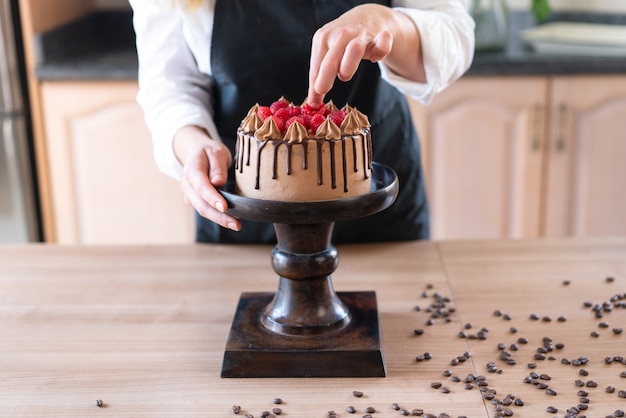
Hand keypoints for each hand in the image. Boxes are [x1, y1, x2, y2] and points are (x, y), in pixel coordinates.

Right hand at [174, 126, 240, 230]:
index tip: (225, 207)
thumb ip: (218, 167)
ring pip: (203, 210)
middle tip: (236, 224)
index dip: (213, 198)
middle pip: (202, 204)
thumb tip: (218, 182)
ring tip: (236, 225)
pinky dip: (217, 216)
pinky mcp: (195, 200)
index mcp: (192, 170)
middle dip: (219, 216)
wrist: (197, 152)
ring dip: (219, 219)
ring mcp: (190, 194)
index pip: (202, 187)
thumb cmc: (209, 152)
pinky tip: (230, 220)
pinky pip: (206, 210)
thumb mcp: (216, 152)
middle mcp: (188, 185)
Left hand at [307, 4, 424, 106]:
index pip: (316, 67)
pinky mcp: (380, 35)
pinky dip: (381, 51)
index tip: (314, 104)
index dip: (315, 87)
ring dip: (348, 65)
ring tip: (344, 75)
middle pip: (330, 59)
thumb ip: (320, 77)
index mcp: (323, 39)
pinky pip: (383, 43)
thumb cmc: (342, 42)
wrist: (367, 16)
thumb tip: (313, 104)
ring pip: (354, 49)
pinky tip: (375, 58)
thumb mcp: (327, 54)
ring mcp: (360, 34)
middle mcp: (340, 35)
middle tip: (322, 91)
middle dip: (325, 78)